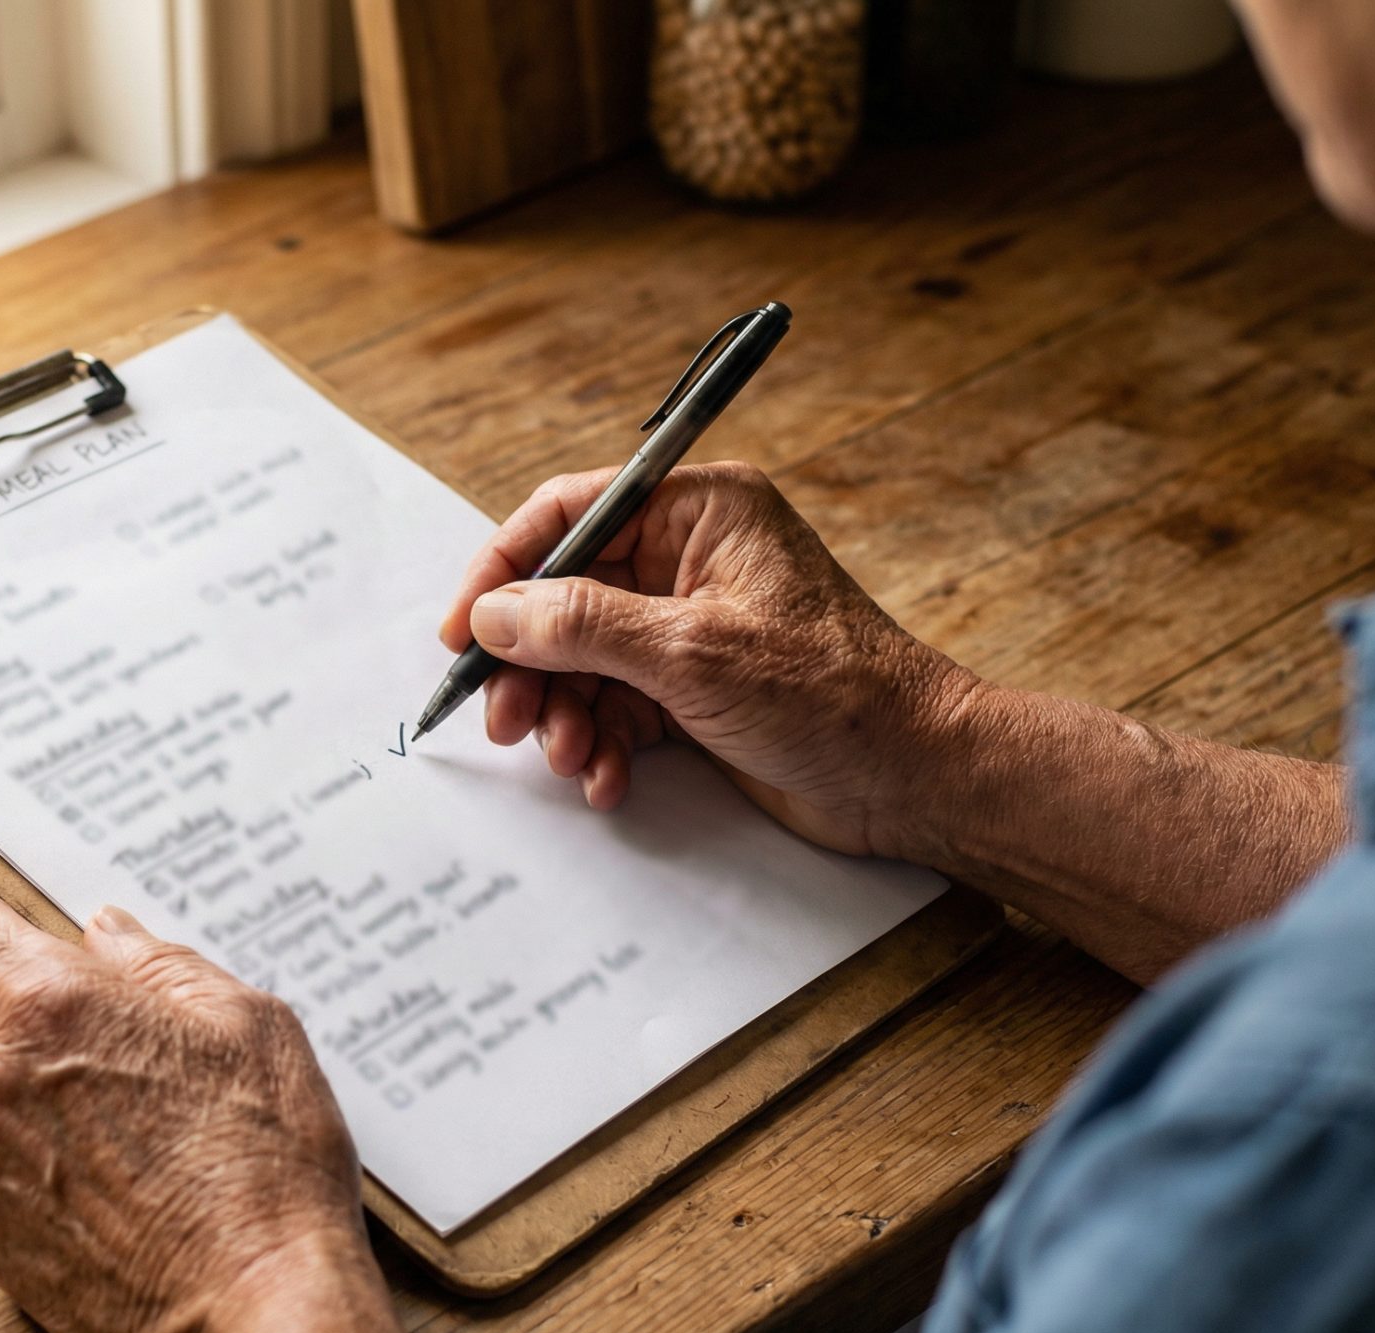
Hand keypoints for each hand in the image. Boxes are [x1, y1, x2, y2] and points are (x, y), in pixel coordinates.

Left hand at [0, 897, 448, 1332]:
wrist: (253, 1309)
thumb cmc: (264, 1166)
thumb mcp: (247, 1025)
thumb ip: (163, 965)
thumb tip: (109, 937)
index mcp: (48, 1008)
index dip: (2, 939)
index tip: (41, 955)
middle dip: (31, 1019)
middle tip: (119, 1048)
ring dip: (38, 1097)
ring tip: (134, 1129)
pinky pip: (2, 1174)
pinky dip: (46, 1168)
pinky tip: (122, 1188)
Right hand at [438, 461, 976, 858]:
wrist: (913, 778)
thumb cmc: (833, 695)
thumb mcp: (692, 653)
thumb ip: (583, 626)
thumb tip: (495, 615)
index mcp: (700, 511)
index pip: (569, 514)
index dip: (504, 571)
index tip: (461, 632)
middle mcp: (690, 558)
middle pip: (565, 597)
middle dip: (530, 664)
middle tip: (504, 721)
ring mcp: (690, 626)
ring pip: (584, 661)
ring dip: (565, 715)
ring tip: (571, 760)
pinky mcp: (695, 689)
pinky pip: (617, 706)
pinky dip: (603, 744)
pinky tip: (608, 780)